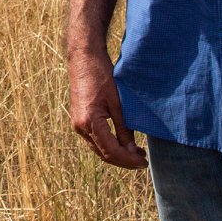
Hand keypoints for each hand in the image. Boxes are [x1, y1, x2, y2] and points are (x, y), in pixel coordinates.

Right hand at [69, 51, 145, 167]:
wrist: (83, 58)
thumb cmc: (101, 75)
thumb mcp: (117, 101)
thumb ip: (124, 127)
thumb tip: (132, 150)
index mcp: (89, 122)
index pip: (111, 151)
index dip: (128, 160)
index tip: (144, 162)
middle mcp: (80, 127)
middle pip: (103, 154)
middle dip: (124, 160)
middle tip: (143, 161)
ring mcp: (77, 124)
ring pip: (98, 149)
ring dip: (116, 154)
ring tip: (136, 153)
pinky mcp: (79, 120)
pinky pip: (94, 140)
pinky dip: (108, 145)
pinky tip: (122, 143)